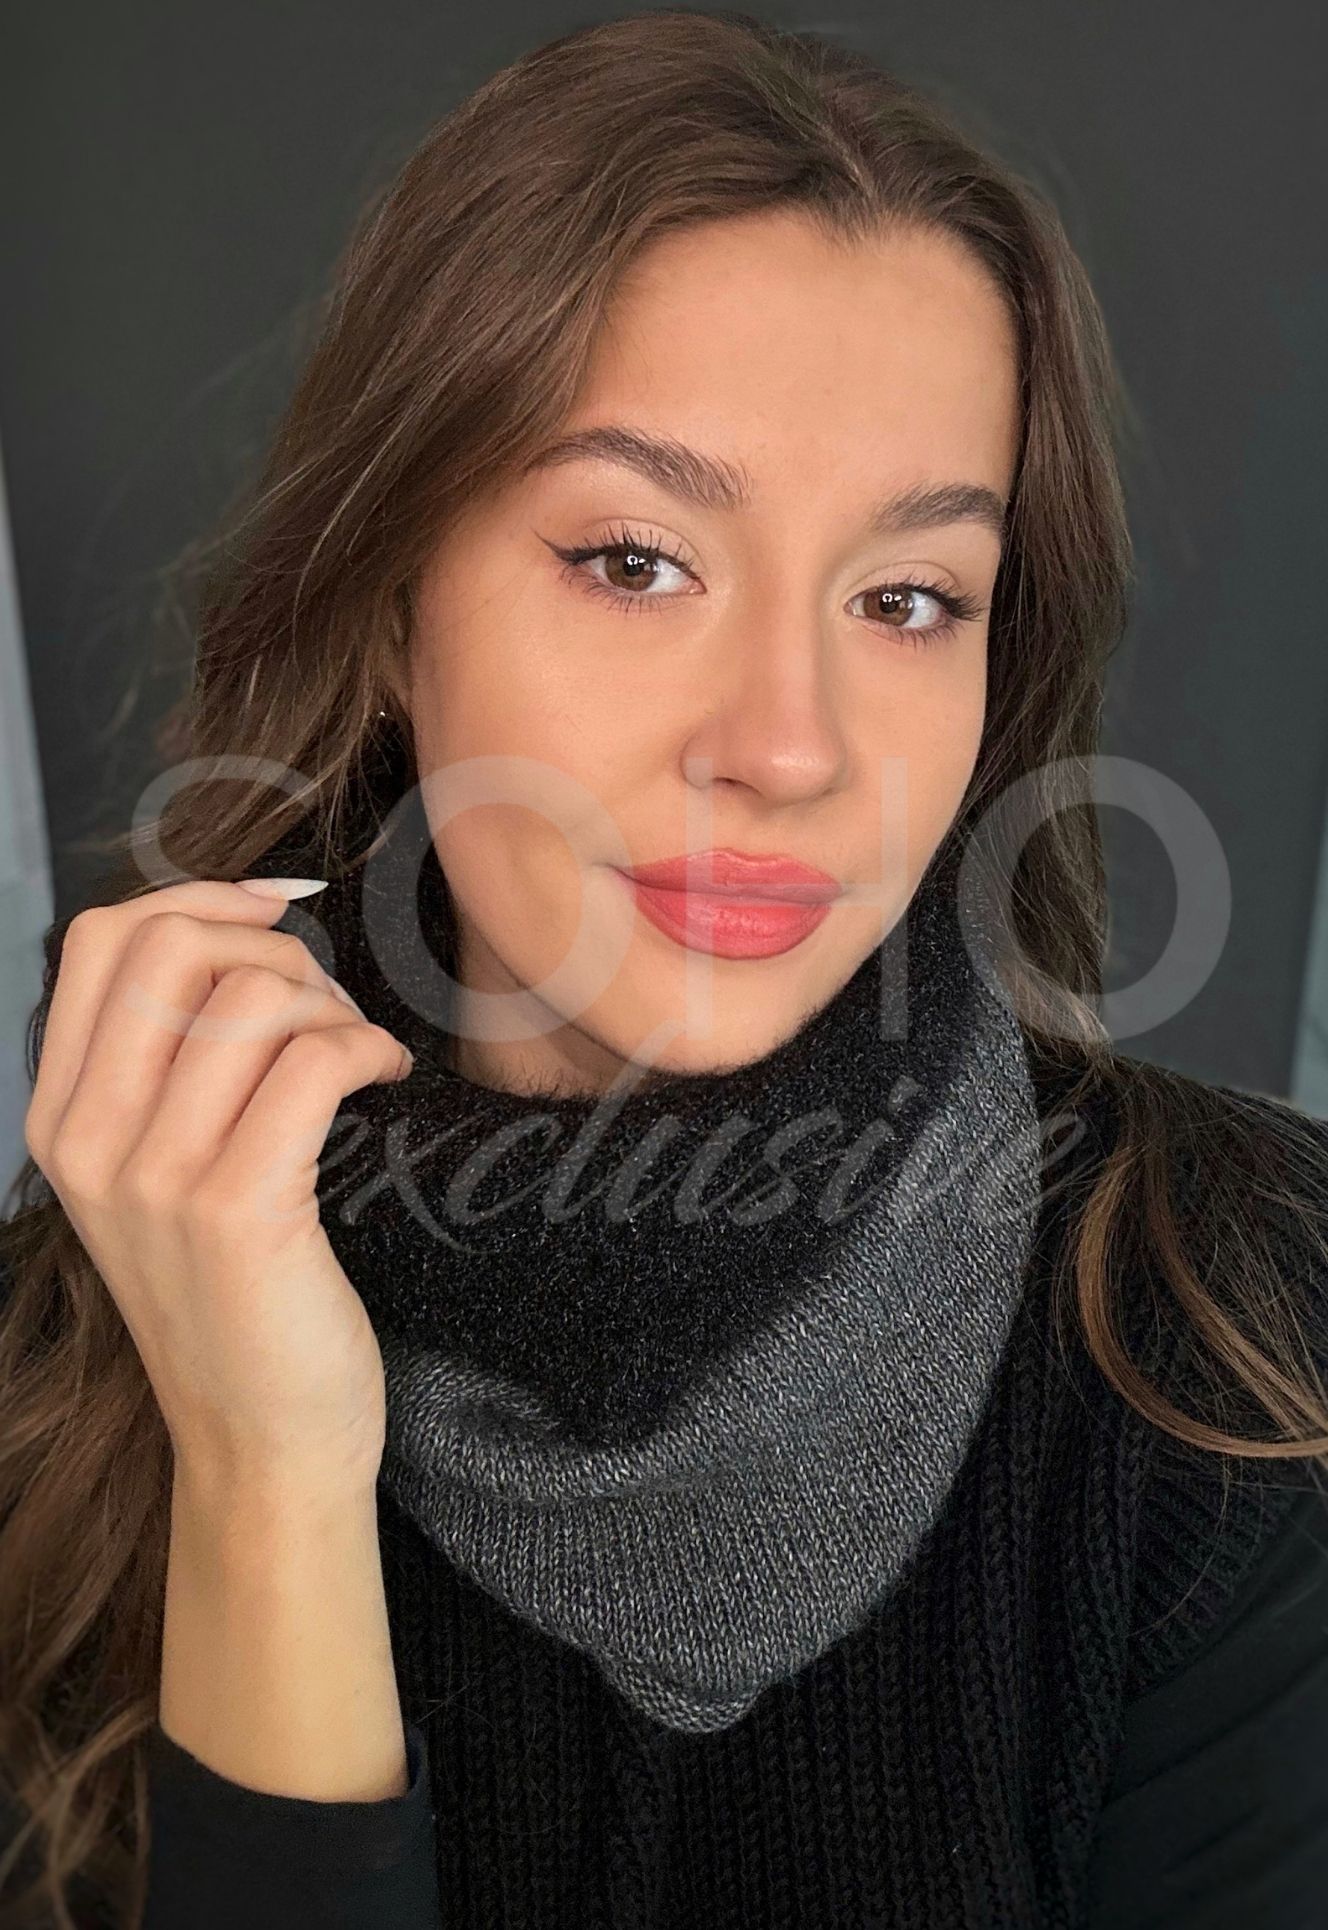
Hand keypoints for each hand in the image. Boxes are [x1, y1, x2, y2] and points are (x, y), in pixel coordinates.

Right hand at [23, 877, 414, 1498]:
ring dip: (332, 1005)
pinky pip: (314, 1060)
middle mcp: (90, 1142)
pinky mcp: (238, 1210)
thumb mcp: (160, 1177)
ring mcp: (156, 1178)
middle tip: (323, 1006)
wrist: (262, 1440)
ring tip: (356, 1056)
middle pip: (170, 944)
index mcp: (62, 1120)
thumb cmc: (234, 1297)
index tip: (275, 910)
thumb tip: (234, 928)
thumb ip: (166, 1066)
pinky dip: (367, 1047)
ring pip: (253, 996)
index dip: (200, 898)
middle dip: (271, 946)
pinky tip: (385, 1077)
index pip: (100, 941)